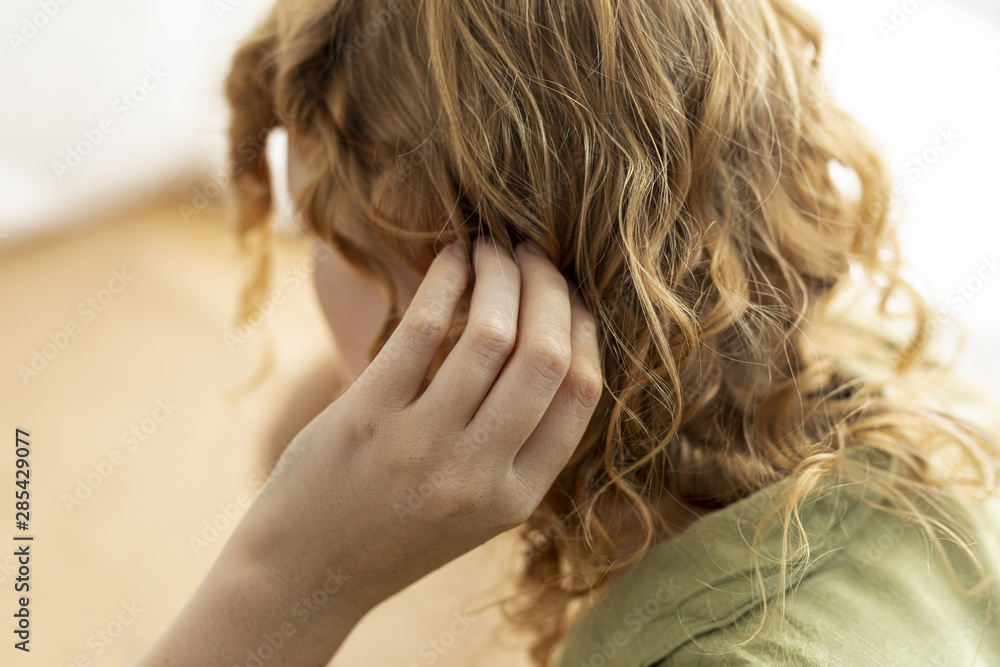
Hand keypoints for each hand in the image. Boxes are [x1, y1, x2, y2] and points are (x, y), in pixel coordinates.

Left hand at [242, 235, 601, 606]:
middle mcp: (479, 475)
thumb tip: (551, 345)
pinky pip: (424, 331)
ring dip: (501, 274)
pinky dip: (447, 280)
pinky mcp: (366, 419)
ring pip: (493, 335)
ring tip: (495, 247)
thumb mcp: (477, 511)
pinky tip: (452, 258)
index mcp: (517, 498)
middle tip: (534, 255)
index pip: (581, 393)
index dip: (583, 328)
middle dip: (550, 288)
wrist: (307, 576)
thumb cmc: (394, 533)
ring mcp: (422, 448)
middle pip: (546, 356)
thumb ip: (517, 447)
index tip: (570, 294)